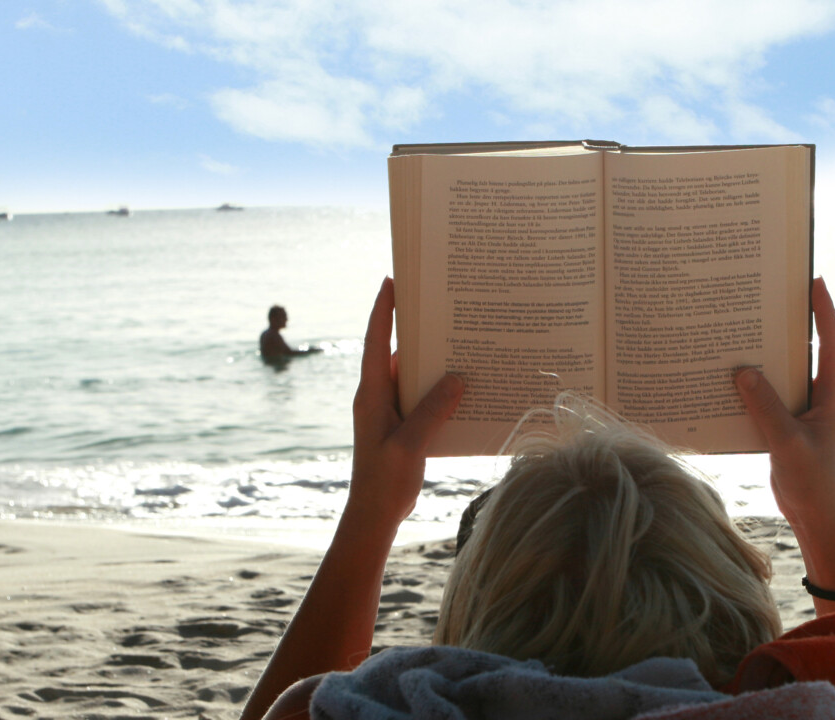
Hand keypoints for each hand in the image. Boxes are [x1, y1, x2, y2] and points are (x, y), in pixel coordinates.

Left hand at [351, 277, 462, 525]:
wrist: (373, 516)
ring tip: (458, 337)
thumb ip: (431, 409)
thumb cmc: (384, 481)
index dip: (383, 310)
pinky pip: (421, 396)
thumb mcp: (410, 443)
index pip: (375, 342)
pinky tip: (463, 385)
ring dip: (431, 359)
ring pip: (411, 374)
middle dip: (414, 327)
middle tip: (438, 302)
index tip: (391, 280)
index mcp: (371, 394)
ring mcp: (389, 411)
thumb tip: (456, 377)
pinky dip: (438, 387)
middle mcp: (378, 396)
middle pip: (395, 351)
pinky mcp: (402, 425)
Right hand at [734, 276, 834, 527]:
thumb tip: (743, 371)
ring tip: (746, 328)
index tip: (815, 281)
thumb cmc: (813, 483)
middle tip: (772, 295)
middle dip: (793, 324)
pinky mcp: (791, 425)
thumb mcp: (788, 443)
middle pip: (811, 351)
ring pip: (789, 372)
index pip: (833, 343)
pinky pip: (773, 395)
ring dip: (770, 354)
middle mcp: (825, 398)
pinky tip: (732, 376)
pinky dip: (756, 384)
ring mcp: (808, 411)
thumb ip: (766, 407)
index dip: (825, 311)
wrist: (817, 518)